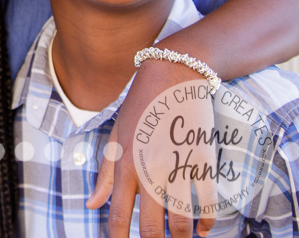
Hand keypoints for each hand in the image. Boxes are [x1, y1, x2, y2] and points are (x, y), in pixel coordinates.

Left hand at [86, 59, 217, 237]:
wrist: (172, 76)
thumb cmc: (140, 107)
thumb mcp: (116, 137)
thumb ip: (106, 175)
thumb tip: (91, 205)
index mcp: (126, 165)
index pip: (119, 215)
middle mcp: (151, 171)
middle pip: (152, 228)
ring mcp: (178, 169)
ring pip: (181, 224)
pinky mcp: (202, 163)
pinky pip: (206, 205)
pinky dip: (205, 223)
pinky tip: (201, 229)